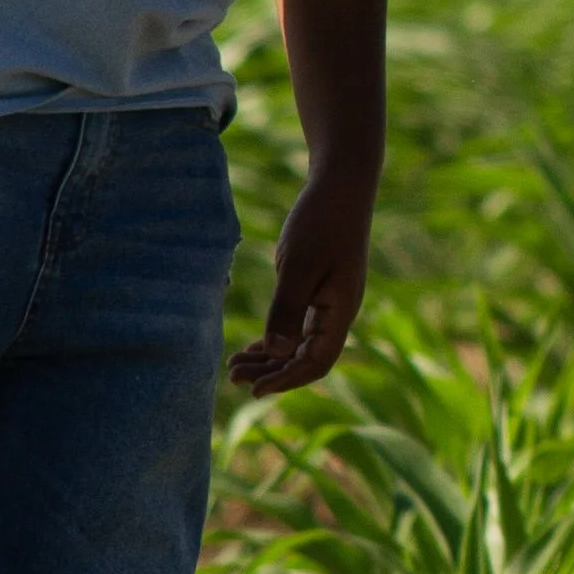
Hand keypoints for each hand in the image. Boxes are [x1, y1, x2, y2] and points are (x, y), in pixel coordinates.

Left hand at [228, 171, 372, 395]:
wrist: (342, 184)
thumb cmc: (321, 221)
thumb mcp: (298, 266)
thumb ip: (286, 310)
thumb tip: (277, 353)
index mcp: (341, 311)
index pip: (316, 363)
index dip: (286, 380)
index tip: (254, 388)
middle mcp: (338, 312)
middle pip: (306, 358)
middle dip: (271, 372)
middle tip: (232, 377)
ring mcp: (330, 301)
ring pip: (300, 343)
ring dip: (270, 357)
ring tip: (234, 365)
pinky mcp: (319, 288)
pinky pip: (298, 324)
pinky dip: (276, 337)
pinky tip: (253, 346)